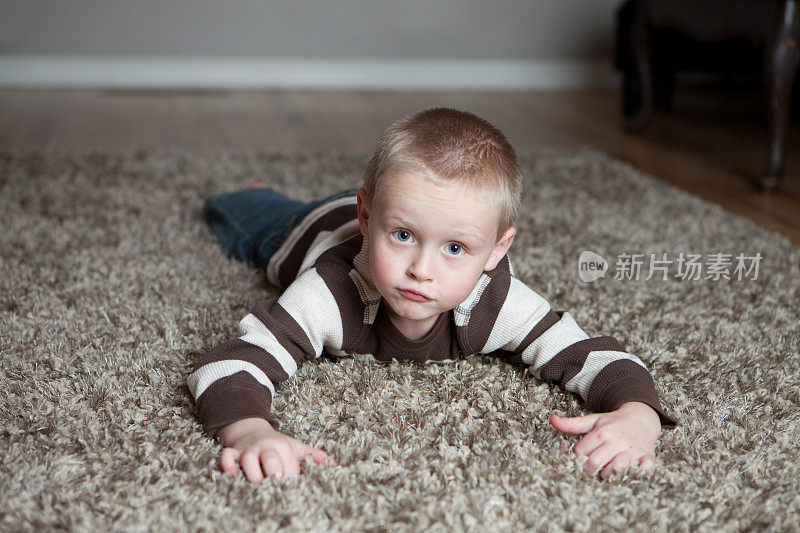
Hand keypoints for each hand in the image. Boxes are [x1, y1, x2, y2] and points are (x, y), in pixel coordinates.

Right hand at [217, 417, 335, 482]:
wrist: (251, 429)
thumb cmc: (276, 444)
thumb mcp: (295, 446)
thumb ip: (313, 456)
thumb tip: (334, 464)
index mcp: (282, 447)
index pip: (289, 463)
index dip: (292, 476)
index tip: (295, 488)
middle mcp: (265, 448)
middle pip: (269, 458)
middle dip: (274, 473)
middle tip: (277, 486)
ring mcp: (248, 450)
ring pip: (248, 459)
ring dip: (253, 473)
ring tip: (259, 485)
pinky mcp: (233, 453)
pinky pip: (227, 456)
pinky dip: (227, 464)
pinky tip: (231, 474)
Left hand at [549, 401, 660, 479]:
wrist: (641, 419)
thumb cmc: (613, 423)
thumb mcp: (593, 420)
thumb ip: (571, 424)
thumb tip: (551, 419)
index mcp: (603, 432)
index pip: (581, 452)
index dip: (579, 457)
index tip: (582, 457)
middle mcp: (618, 441)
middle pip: (594, 463)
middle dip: (589, 469)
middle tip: (592, 468)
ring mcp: (633, 451)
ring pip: (615, 470)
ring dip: (608, 475)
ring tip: (607, 470)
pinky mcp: (648, 458)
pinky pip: (642, 471)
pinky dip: (636, 475)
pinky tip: (629, 473)